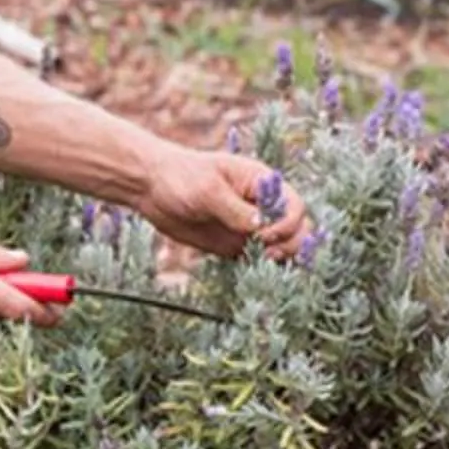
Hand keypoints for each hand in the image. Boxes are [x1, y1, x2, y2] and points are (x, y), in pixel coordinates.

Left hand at [135, 146, 311, 260]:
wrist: (151, 187)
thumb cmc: (180, 176)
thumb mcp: (208, 190)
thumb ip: (235, 210)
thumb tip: (261, 227)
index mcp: (263, 184)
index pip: (295, 207)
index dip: (288, 224)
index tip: (265, 234)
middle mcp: (263, 206)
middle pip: (297, 230)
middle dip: (290, 244)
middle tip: (267, 253)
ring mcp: (251, 226)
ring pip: (283, 246)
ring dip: (281, 257)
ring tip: (262, 261)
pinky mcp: (236, 244)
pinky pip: (259, 259)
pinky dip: (262, 267)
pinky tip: (254, 271)